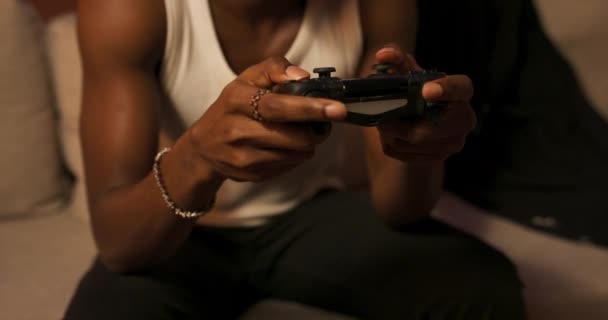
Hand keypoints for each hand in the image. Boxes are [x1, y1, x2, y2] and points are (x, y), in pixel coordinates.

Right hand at [187, 57, 346, 181]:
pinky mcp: (250, 174)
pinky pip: (288, 166)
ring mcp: (242, 156)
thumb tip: (303, 76)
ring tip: (297, 133)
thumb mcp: (247, 79)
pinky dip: (294, 156)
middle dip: (315, 131)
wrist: (204, 146)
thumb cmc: (234, 106)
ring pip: (296, 154)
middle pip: (294, 137)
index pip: (280, 106)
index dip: (311, 108)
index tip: (337, 109)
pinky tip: (282, 147)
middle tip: (320, 124)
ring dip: (306, 144)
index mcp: (237, 99)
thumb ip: (275, 68)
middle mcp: (236, 129)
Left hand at [375, 46, 475, 162]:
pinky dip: (393, 145)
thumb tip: (383, 54)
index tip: (426, 91)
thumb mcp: (407, 72)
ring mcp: (454, 142)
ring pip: (415, 143)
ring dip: (393, 134)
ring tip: (384, 124)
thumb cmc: (416, 90)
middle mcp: (464, 119)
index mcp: (461, 92)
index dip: (446, 89)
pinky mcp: (439, 157)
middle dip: (401, 125)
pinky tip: (390, 135)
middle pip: (431, 128)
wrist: (419, 118)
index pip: (461, 88)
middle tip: (381, 118)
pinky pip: (408, 155)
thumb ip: (396, 58)